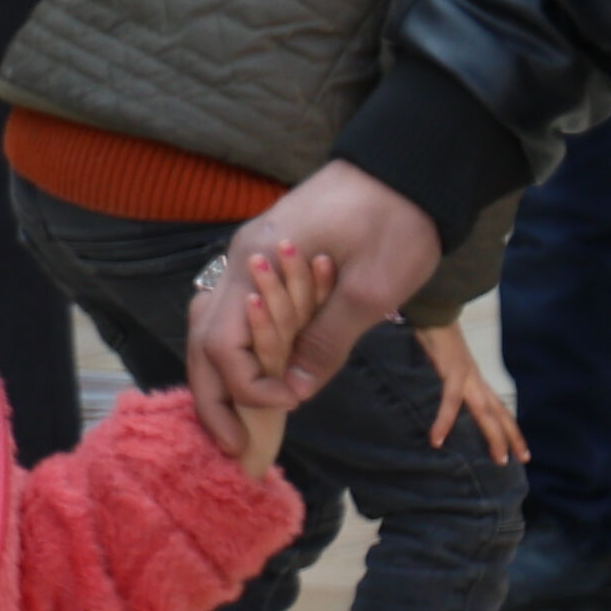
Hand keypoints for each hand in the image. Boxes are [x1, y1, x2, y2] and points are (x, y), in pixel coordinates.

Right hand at [183, 167, 438, 448]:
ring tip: (242, 417)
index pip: (221, 343)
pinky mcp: (267, 254)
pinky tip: (259, 372)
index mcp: (256, 263)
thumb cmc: (397, 221)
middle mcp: (239, 259)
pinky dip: (238, 349)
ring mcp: (249, 254)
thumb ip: (327, 341)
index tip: (292, 402)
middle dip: (214, 396)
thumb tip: (296, 390)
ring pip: (211, 325)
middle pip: (200, 338)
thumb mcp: (371, 290)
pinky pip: (235, 310)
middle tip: (236, 446)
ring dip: (221, 374)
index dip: (248, 385)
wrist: (410, 164)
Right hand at [412, 318, 525, 465]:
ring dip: (494, 436)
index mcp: (474, 379)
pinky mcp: (452, 372)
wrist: (434, 309)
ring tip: (499, 459)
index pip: (498, 408)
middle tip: (522, 460)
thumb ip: (445, 377)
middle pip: (499, 413)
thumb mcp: (442, 361)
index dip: (510, 428)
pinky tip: (437, 439)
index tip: (521, 450)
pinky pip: (450, 402)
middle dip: (512, 437)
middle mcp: (476, 380)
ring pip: (486, 412)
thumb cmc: (434, 333)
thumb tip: (439, 392)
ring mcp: (466, 376)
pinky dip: (444, 422)